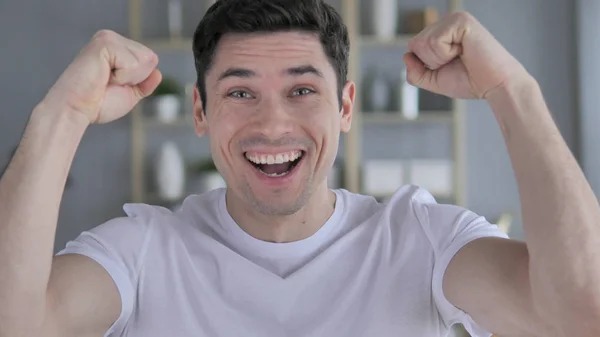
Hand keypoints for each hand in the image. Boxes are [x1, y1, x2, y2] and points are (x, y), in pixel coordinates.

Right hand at [42, 30, 161, 123]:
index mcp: (117, 47)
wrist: (76, 110)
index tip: (114, 85)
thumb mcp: (129, 94)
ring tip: (105, 80)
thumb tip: (158, 72)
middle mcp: (111, 38)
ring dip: (128, 78)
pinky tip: (103, 77)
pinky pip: (132, 63)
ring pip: (144, 60)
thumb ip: (144, 83)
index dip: (139, 79)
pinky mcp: (104, 43)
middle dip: (135, 78)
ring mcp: (107, 38)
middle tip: (109, 84)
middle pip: (150, 58)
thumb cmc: (97, 103)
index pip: (151, 59)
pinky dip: (122, 77)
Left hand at [404, 12, 528, 99]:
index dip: (426, 64)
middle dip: (432, 62)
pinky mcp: (461, 20)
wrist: (496, 86)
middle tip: (457, 62)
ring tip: (462, 57)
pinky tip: (464, 52)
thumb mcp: (435, 80)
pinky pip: (434, 41)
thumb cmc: (471, 82)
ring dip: (439, 59)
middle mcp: (447, 21)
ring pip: (422, 43)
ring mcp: (454, 18)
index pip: (414, 47)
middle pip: (415, 44)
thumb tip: (406, 55)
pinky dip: (445, 54)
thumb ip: (416, 73)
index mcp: (442, 32)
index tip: (451, 65)